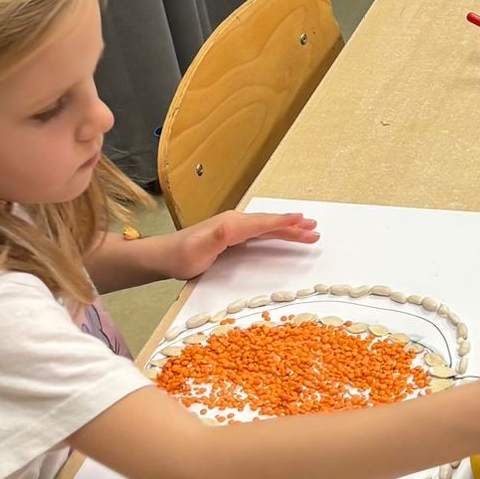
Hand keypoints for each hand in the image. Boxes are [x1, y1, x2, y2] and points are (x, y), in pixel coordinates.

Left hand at [165, 210, 318, 280]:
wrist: (165, 257)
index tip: (304, 221)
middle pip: (270, 224)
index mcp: (232, 225)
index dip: (284, 222)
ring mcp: (234, 229)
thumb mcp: (199, 248)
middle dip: (293, 226)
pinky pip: (261, 232)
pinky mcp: (232, 237)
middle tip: (315, 228)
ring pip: (267, 228)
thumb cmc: (182, 256)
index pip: (264, 223)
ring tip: (308, 230)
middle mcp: (235, 223)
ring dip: (288, 229)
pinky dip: (276, 232)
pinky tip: (281, 234)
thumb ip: (217, 235)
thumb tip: (235, 225)